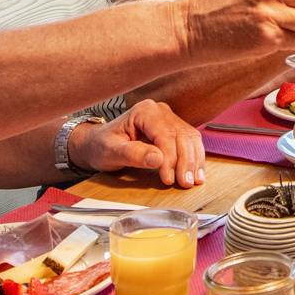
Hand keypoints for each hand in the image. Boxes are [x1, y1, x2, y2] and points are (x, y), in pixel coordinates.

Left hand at [73, 100, 206, 188]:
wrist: (98, 143)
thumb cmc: (102, 145)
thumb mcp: (111, 151)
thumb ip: (133, 154)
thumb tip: (158, 159)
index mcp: (144, 111)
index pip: (165, 135)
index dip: (170, 158)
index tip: (168, 179)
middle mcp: (160, 111)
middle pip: (182, 136)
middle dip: (185, 161)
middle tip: (185, 183)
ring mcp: (169, 119)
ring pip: (190, 138)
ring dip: (194, 161)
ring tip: (193, 181)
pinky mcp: (174, 129)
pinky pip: (190, 142)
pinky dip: (195, 158)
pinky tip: (196, 173)